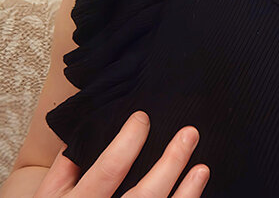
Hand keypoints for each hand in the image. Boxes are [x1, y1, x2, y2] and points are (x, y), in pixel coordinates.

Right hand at [34, 111, 208, 196]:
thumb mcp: (47, 197)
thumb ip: (65, 168)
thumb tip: (87, 135)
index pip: (109, 170)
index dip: (128, 142)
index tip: (143, 118)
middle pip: (145, 193)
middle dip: (171, 162)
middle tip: (189, 133)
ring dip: (187, 192)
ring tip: (202, 168)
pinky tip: (195, 192)